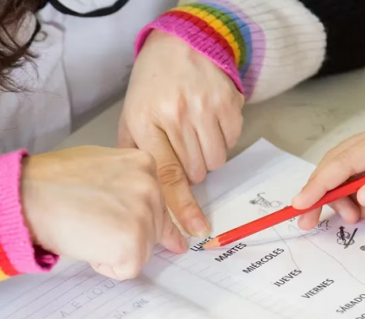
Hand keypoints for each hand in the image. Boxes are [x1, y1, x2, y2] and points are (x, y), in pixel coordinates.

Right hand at [20, 146, 187, 279]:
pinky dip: (105, 265)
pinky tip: (86, 243)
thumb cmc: (52, 182)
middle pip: (153, 229)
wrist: (27, 196)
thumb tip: (154, 219)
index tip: (152, 234)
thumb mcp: (100, 167)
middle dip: (125, 235)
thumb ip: (128, 185)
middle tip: (92, 223)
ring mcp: (144, 215)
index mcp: (144, 164)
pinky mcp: (133, 243)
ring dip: (114, 250)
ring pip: (141, 250)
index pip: (159, 203)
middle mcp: (151, 187)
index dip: (141, 220)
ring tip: (85, 229)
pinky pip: (127, 269)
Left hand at [119, 30, 244, 236]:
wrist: (182, 42)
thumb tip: (148, 196)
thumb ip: (137, 154)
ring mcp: (206, 107)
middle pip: (196, 172)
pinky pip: (231, 141)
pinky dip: (222, 138)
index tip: (195, 229)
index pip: (168, 175)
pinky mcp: (229, 102)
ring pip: (216, 160)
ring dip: (207, 156)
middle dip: (190, 169)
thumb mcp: (133, 116)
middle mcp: (177, 115)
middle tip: (181, 147)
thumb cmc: (153, 84)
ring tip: (194, 132)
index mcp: (148, 122)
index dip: (182, 206)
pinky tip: (208, 119)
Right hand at [293, 121, 364, 228]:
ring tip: (356, 219)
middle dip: (320, 192)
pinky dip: (353, 196)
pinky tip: (363, 211)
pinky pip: (358, 177)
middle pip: (336, 163)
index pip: (344, 160)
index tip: (301, 204)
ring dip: (341, 197)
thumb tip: (362, 196)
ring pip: (344, 171)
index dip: (319, 183)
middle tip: (309, 222)